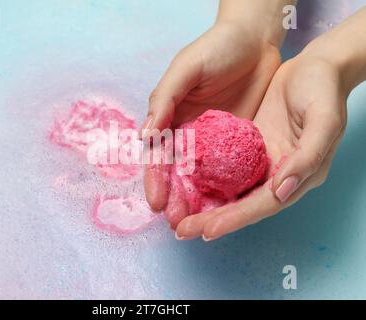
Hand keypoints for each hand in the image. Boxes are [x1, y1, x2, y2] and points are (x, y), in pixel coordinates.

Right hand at [142, 22, 280, 226]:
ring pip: (204, 179)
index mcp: (171, 120)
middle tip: (178, 224)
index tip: (156, 202)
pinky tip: (227, 207)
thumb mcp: (186, 68)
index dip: (155, 180)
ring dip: (199, 203)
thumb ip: (165, 99)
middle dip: (176, 199)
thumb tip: (145, 135)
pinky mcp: (239, 144)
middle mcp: (190, 136)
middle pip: (179, 174)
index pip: (159, 156)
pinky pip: (231, 171)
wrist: (256, 40)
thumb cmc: (216, 48)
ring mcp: (215, 143)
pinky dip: (226, 190)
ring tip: (199, 225)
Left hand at [175, 53, 347, 240]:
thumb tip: (282, 190)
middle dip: (212, 219)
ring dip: (206, 205)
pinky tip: (187, 185)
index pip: (263, 204)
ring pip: (230, 190)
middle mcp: (277, 175)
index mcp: (299, 175)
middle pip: (242, 204)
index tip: (207, 231)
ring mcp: (261, 161)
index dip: (235, 219)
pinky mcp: (248, 147)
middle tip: (182, 230)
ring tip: (179, 217)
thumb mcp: (324, 120)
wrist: (315, 67)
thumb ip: (307, 157)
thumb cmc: (323, 90)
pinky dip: (207, 179)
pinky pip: (225, 168)